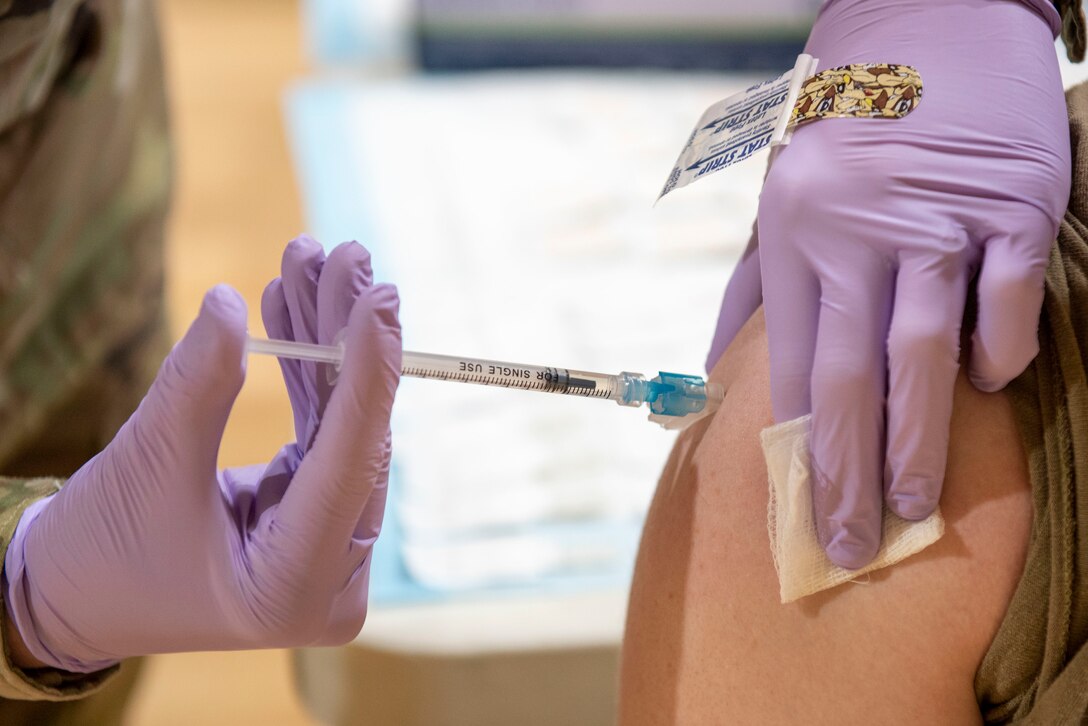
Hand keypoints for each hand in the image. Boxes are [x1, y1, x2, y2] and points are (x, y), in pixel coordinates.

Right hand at [3, 237, 400, 671]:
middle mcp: (331, 575)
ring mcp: (328, 547)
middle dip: (344, 338)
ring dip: (324, 341)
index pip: (351, 466)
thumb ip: (198, 385)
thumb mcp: (148, 465)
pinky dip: (306, 373)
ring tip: (309, 261)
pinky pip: (320, 432)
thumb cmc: (101, 552)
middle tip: (346, 254)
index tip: (382, 298)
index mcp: (294, 586)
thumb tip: (232, 303)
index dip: (369, 376)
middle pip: (356, 436)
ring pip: (342, 425)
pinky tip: (294, 307)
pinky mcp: (314, 516)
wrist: (72, 598)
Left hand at [740, 0, 1068, 567]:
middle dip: (846, 469)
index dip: (795, 447)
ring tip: (917, 504)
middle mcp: (855, 232)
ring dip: (918, 436)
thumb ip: (751, 287)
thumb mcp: (778, 196)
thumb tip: (712, 368)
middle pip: (847, 375)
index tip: (800, 510)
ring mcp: (935, 217)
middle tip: (850, 542)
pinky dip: (1000, 347)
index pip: (789, 365)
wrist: (927, 19)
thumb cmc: (847, 128)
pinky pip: (1006, 294)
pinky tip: (989, 387)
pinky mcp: (1010, 202)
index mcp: (795, 237)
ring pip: (920, 349)